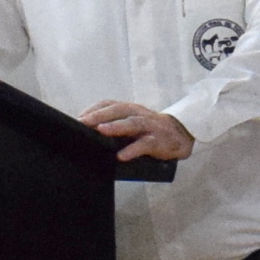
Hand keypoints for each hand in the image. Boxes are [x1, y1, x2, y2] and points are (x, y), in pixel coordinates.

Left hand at [79, 100, 194, 161]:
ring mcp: (149, 126)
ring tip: (101, 131)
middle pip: (118, 110)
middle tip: (83, 122)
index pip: (110, 103)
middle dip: (100, 115)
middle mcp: (139, 113)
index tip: (78, 118)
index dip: (94, 109)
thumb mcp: (133, 124)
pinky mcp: (158, 140)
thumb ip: (116, 126)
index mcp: (131, 109)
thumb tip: (91, 134)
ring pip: (132, 123)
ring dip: (116, 126)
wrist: (180, 135)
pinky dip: (132, 150)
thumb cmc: (151, 131)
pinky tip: (121, 156)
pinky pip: (144, 144)